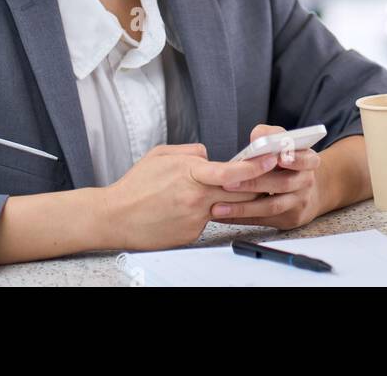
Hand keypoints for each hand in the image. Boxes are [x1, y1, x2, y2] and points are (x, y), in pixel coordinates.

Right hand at [100, 143, 276, 249]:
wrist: (114, 218)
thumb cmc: (135, 185)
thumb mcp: (160, 155)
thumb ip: (191, 152)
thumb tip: (210, 155)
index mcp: (189, 174)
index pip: (232, 171)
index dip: (256, 166)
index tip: (272, 158)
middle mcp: (196, 197)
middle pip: (241, 192)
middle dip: (256, 184)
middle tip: (268, 176)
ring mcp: (195, 218)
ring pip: (229, 208)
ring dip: (235, 200)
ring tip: (230, 192)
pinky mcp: (192, 234)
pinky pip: (210, 221)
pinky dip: (209, 214)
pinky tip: (191, 211)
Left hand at [210, 125, 323, 229]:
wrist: (304, 191)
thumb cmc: (287, 163)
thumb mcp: (284, 145)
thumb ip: (270, 136)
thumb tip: (258, 137)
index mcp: (308, 161)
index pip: (307, 159)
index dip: (295, 159)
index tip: (280, 158)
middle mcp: (306, 183)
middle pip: (283, 183)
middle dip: (254, 183)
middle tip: (229, 183)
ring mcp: (299, 203)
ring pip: (272, 206)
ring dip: (244, 207)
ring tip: (219, 207)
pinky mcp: (288, 219)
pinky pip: (263, 220)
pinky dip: (241, 218)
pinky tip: (223, 216)